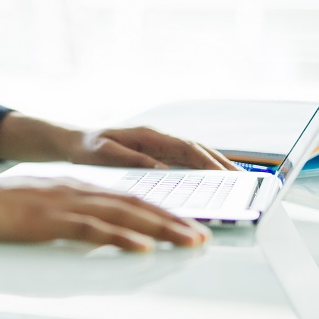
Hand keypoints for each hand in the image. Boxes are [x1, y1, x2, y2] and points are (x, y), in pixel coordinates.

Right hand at [0, 173, 211, 251]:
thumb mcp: (39, 209)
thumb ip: (67, 218)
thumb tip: (93, 234)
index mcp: (74, 188)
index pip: (127, 198)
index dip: (160, 212)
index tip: (187, 225)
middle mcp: (76, 191)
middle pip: (135, 203)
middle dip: (173, 220)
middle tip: (202, 236)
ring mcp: (64, 204)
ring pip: (123, 213)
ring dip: (161, 228)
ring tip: (189, 240)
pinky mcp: (49, 220)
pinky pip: (93, 229)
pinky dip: (122, 237)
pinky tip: (142, 247)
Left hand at [62, 126, 238, 170]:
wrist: (75, 144)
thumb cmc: (87, 148)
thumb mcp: (104, 154)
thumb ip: (132, 159)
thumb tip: (161, 169)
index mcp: (149, 136)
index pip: (185, 148)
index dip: (206, 161)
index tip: (224, 174)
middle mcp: (159, 139)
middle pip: (198, 150)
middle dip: (221, 163)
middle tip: (244, 179)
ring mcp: (160, 147)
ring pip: (195, 155)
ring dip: (217, 166)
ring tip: (239, 181)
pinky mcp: (158, 156)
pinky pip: (186, 163)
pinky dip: (203, 171)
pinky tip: (216, 183)